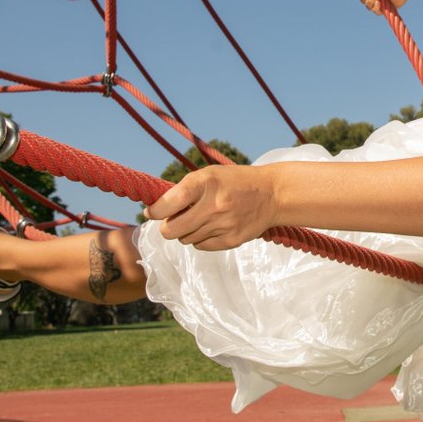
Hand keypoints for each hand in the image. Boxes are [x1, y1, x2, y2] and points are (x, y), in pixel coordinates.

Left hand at [143, 165, 275, 250]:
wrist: (271, 193)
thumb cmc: (234, 182)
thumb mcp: (209, 175)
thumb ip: (184, 190)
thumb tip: (156, 211)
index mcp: (206, 182)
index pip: (168, 204)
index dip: (155, 211)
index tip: (151, 212)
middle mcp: (214, 205)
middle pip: (171, 230)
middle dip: (167, 227)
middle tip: (173, 220)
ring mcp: (224, 225)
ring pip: (185, 239)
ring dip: (187, 232)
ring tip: (201, 219)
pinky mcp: (231, 240)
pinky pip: (201, 246)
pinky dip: (201, 239)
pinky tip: (212, 226)